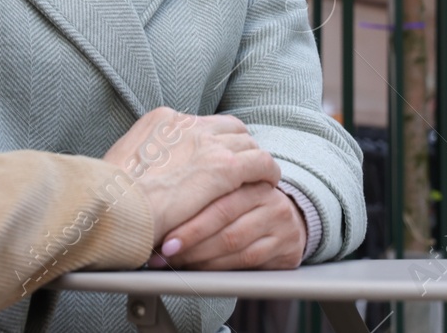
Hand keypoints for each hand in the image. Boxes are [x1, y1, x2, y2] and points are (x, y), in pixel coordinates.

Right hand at [100, 107, 280, 243]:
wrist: (113, 205)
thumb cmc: (110, 196)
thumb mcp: (120, 164)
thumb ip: (141, 159)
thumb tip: (145, 173)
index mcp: (160, 119)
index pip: (199, 124)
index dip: (212, 142)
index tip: (214, 157)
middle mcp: (185, 123)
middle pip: (228, 127)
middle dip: (237, 146)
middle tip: (242, 166)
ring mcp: (206, 142)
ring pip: (247, 142)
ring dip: (253, 160)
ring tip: (258, 178)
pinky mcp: (223, 166)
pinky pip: (260, 162)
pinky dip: (268, 171)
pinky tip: (269, 184)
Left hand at [151, 181, 306, 270]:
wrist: (287, 220)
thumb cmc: (245, 206)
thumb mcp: (230, 190)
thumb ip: (206, 192)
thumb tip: (159, 211)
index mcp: (251, 178)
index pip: (218, 201)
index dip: (189, 222)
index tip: (163, 236)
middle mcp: (269, 198)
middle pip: (225, 222)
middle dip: (190, 240)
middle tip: (164, 252)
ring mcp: (280, 223)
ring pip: (234, 243)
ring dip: (200, 257)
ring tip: (176, 261)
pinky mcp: (287, 248)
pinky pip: (247, 261)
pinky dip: (219, 266)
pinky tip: (200, 268)